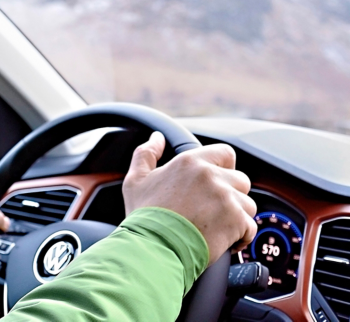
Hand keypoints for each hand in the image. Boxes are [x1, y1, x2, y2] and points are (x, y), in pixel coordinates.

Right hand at [123, 132, 256, 265]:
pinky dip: (241, 237)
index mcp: (190, 162)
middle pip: (240, 180)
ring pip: (248, 204)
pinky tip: (223, 241)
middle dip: (231, 195)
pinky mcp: (236, 221)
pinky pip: (251, 227)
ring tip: (216, 227)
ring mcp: (226, 198)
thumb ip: (146, 154)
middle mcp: (211, 176)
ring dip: (236, 216)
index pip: (225, 153)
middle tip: (211, 210)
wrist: (153, 247)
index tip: (215, 182)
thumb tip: (157, 138)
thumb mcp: (136, 180)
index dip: (224, 168)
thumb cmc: (144, 217)